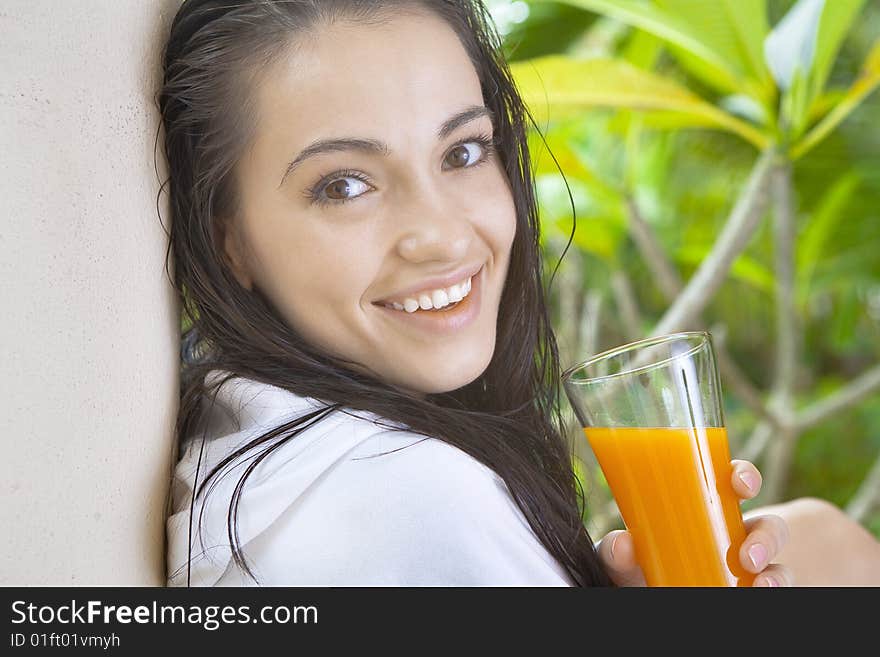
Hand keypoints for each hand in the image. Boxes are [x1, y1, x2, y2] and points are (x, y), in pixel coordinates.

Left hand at [595, 459, 792, 585]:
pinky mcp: (756, 590)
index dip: (745, 476)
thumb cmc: (648, 568)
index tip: (740, 483)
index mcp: (712, 510)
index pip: (738, 483)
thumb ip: (619, 553)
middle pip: (771, 526)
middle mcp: (739, 537)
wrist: (661, 593)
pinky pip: (779, 589)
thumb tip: (623, 545)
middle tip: (748, 556)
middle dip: (768, 537)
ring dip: (776, 576)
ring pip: (780, 566)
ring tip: (760, 587)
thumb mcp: (631, 559)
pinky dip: (776, 592)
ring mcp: (751, 570)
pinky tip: (761, 595)